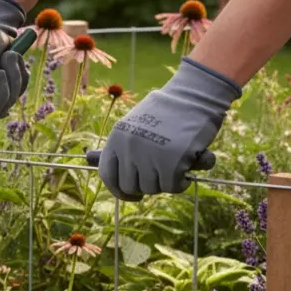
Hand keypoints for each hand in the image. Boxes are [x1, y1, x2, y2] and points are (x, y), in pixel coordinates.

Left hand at [98, 58, 240, 200]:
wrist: (194, 95)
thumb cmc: (168, 111)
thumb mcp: (135, 124)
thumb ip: (123, 147)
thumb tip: (96, 165)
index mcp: (117, 139)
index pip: (108, 175)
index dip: (119, 190)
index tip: (132, 195)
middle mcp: (129, 149)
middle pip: (130, 186)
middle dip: (146, 186)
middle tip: (160, 178)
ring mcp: (149, 156)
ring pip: (152, 188)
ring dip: (165, 182)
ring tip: (175, 165)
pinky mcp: (172, 163)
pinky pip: (173, 187)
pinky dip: (181, 182)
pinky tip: (187, 168)